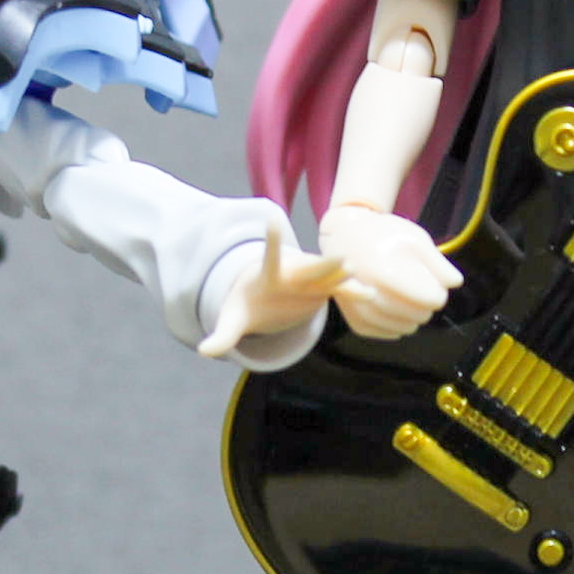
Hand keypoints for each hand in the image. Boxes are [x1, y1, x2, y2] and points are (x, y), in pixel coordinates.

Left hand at [199, 222, 345, 358]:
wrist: (266, 298)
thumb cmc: (247, 306)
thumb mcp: (232, 321)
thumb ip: (221, 336)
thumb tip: (203, 351)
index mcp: (269, 275)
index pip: (270, 256)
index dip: (272, 240)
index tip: (274, 221)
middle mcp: (293, 274)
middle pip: (309, 268)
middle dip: (324, 265)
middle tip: (342, 260)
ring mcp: (311, 280)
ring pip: (330, 276)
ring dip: (343, 275)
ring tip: (359, 273)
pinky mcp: (323, 290)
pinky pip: (341, 290)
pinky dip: (354, 292)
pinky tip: (371, 294)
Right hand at [316, 201, 462, 340]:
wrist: (344, 238)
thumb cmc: (384, 235)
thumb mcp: (415, 238)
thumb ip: (438, 263)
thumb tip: (454, 283)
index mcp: (387, 272)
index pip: (431, 299)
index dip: (438, 291)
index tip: (432, 279)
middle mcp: (369, 295)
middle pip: (419, 316)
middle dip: (426, 304)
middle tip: (419, 286)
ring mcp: (359, 310)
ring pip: (405, 329)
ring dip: (413, 316)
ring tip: (406, 295)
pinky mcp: (354, 321)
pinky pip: (387, 333)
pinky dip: (396, 325)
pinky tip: (396, 308)